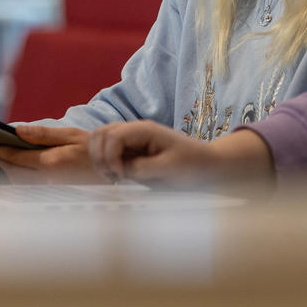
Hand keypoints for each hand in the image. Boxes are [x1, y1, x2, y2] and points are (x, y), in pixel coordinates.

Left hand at [0, 125, 98, 183]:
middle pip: (13, 173)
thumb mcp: (70, 134)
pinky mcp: (54, 191)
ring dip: (5, 171)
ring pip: (19, 182)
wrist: (115, 167)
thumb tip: (18, 130)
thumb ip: (43, 134)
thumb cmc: (94, 147)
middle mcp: (48, 178)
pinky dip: (17, 177)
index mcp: (51, 161)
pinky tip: (15, 169)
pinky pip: (29, 186)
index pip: (16, 157)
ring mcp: (51, 187)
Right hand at [88, 121, 275, 190]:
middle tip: (112, 177)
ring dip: (100, 158)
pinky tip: (116, 176)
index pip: (114, 135)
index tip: (120, 176)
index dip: (110, 156)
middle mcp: (136, 131)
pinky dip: (106, 162)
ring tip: (112, 177)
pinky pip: (109, 151)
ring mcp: (133, 140)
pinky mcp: (132, 151)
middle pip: (102, 133)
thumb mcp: (169, 168)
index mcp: (145, 130)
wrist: (206, 165)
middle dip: (100, 155)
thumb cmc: (192, 164)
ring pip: (101, 139)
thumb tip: (121, 170)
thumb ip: (143, 168)